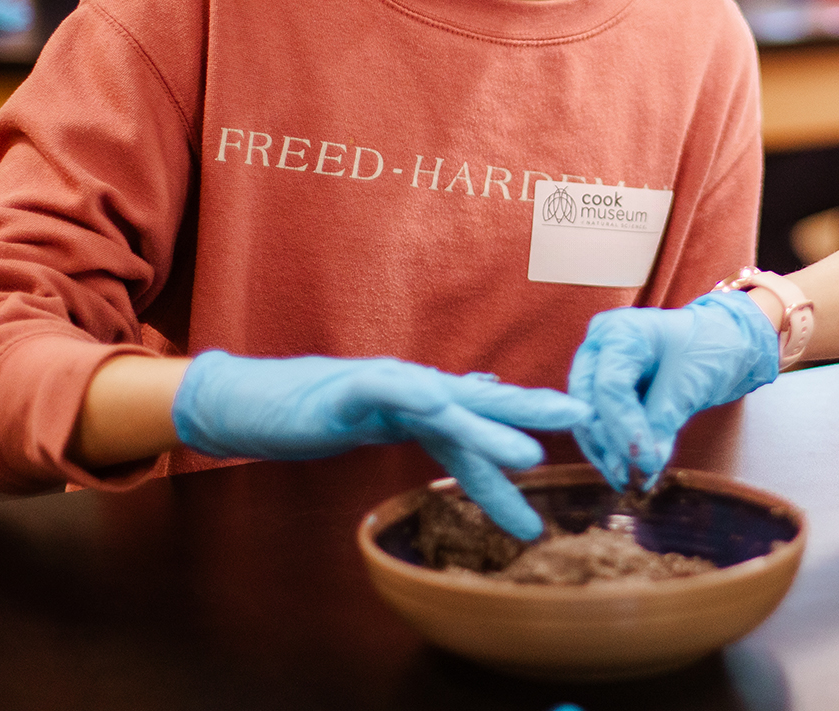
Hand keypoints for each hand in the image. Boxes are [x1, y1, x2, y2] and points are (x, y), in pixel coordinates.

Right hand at [173, 351, 588, 538]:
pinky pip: (384, 388)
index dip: (532, 433)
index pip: (487, 425)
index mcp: (428, 404)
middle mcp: (416, 389)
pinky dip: (412, 394)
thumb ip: (436, 421)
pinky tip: (438, 402)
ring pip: (444, 404)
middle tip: (585, 419)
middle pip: (484, 401)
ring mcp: (384, 386)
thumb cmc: (320, 413)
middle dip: (535, 411)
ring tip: (528, 452)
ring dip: (488, 426)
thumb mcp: (388, 423)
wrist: (253, 400)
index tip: (582, 445)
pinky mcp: (345, 389)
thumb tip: (484, 407)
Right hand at [567, 291, 779, 489]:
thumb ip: (661, 423)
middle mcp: (599, 344)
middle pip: (587, 401)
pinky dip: (609, 448)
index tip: (645, 463)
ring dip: (604, 452)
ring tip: (627, 481)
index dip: (624, 429)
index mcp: (620, 331)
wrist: (721, 342)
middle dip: (607, 443)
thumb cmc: (709, 348)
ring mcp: (596, 364)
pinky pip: (596, 421)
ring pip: (586, 416)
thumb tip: (645, 470)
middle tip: (629, 476)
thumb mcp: (687, 385)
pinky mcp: (601, 387)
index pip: (608, 386)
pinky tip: (626, 473)